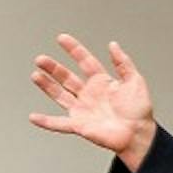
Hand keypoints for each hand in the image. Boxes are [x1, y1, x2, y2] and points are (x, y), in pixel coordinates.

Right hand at [28, 34, 158, 169]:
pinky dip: (46, 122)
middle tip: (40, 59)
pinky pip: (59, 124)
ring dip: (47, 86)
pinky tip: (33, 117)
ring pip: (60, 95)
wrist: (138, 134)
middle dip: (53, 67)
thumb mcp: (134, 81)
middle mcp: (89, 94)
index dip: (73, 49)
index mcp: (102, 82)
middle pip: (67, 77)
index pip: (84, 61)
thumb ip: (123, 63)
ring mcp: (83, 109)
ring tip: (35, 75)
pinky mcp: (80, 125)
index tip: (62, 38)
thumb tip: (113, 45)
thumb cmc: (139, 110)